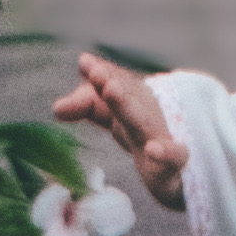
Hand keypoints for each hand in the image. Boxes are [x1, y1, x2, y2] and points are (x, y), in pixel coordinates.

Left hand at [48, 54, 188, 206]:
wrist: (179, 172)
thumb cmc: (143, 135)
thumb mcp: (114, 117)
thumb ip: (87, 106)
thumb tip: (56, 107)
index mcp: (129, 104)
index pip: (113, 88)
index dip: (99, 76)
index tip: (84, 63)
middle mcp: (145, 118)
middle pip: (127, 100)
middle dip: (111, 85)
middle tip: (96, 73)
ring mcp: (161, 141)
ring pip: (142, 123)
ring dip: (127, 107)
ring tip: (110, 89)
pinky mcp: (175, 167)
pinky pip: (175, 158)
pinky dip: (167, 153)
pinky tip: (153, 150)